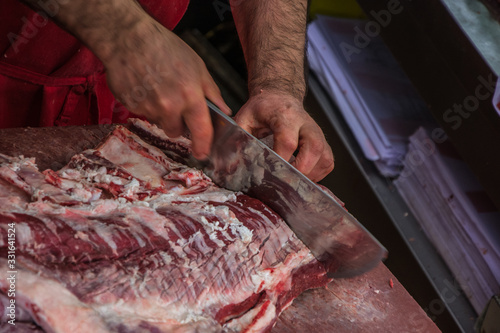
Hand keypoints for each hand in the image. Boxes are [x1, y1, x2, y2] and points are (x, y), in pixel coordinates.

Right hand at [104, 17, 230, 159]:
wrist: (128, 36)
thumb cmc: (165, 47)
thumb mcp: (198, 66)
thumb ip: (212, 92)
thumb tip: (224, 112)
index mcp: (190, 96)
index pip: (201, 131)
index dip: (203, 146)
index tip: (202, 153)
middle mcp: (169, 106)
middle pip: (175, 132)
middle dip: (177, 123)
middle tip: (174, 103)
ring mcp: (147, 107)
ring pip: (158, 122)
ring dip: (160, 113)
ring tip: (158, 88)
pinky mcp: (130, 105)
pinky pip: (142, 113)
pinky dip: (144, 104)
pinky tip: (144, 85)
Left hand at [234, 91, 333, 181]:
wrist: (279, 96)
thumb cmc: (262, 109)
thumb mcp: (244, 118)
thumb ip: (237, 139)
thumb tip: (230, 166)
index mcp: (284, 116)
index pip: (288, 140)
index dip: (282, 159)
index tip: (272, 171)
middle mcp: (306, 123)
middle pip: (314, 148)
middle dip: (302, 170)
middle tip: (287, 181)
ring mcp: (317, 133)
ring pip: (325, 157)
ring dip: (311, 174)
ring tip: (294, 181)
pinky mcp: (323, 142)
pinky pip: (327, 162)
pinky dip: (318, 173)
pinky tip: (303, 176)